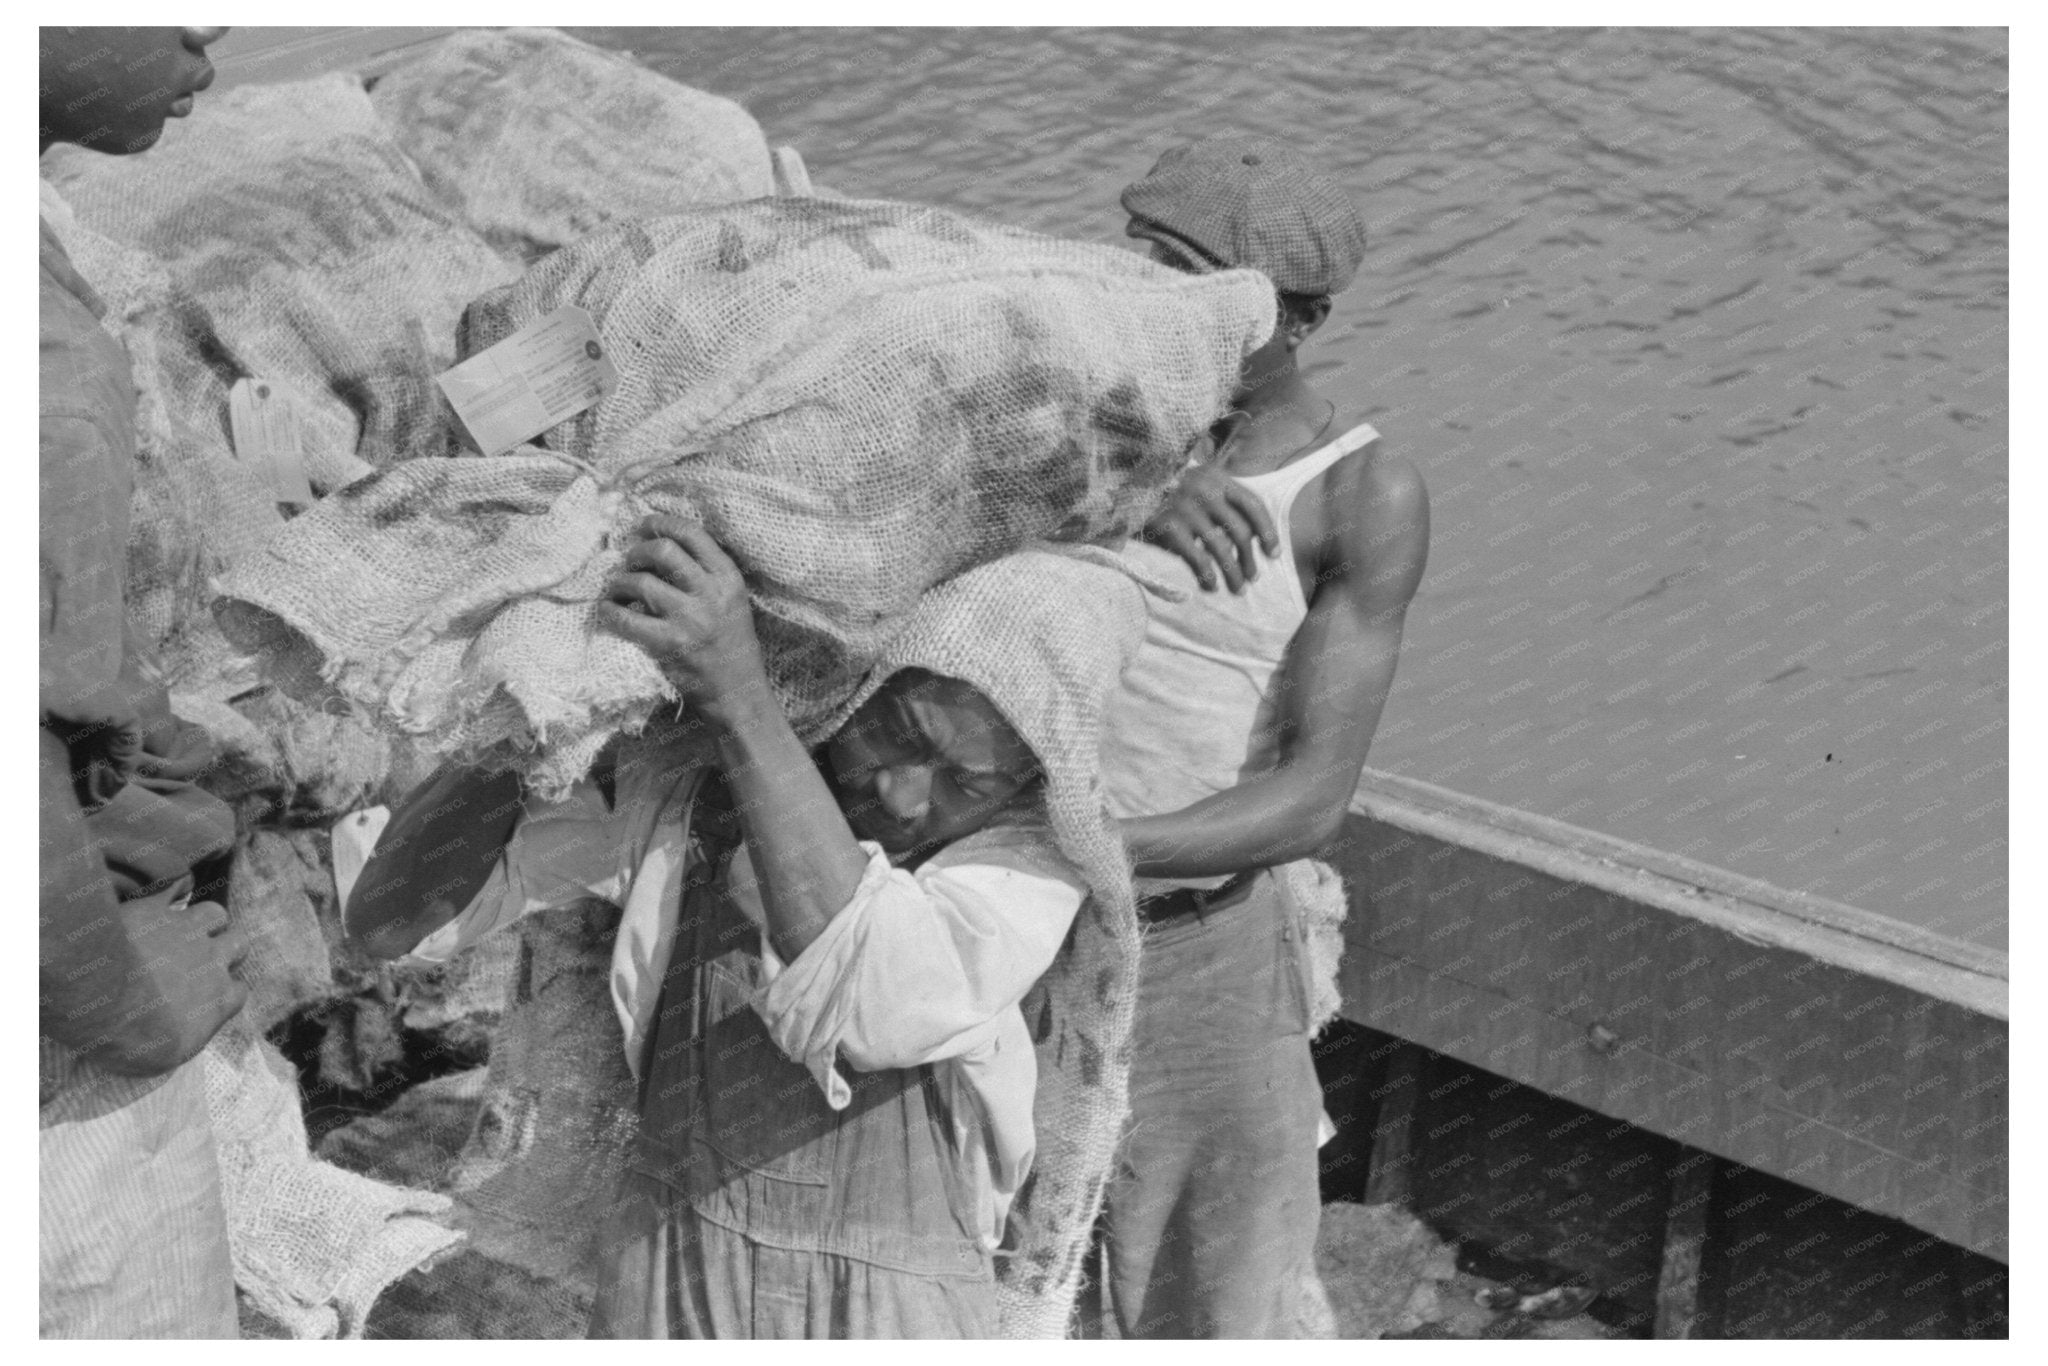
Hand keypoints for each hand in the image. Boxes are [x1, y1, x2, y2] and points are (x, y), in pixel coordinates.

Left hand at [89, 894, 248, 1076]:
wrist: (99, 992)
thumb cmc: (131, 1035)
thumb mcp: (162, 1057)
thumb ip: (185, 1037)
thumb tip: (186, 1031)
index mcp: (219, 999)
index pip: (240, 992)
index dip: (226, 992)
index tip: (210, 998)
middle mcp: (211, 960)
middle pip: (238, 943)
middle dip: (227, 948)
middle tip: (203, 957)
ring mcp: (185, 930)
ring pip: (214, 913)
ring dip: (204, 920)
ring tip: (184, 928)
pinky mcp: (155, 909)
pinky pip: (175, 888)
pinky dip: (173, 891)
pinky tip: (165, 897)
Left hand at [598, 516, 769, 722]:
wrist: (737, 691)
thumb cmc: (730, 643)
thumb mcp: (731, 599)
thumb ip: (705, 572)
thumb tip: (658, 543)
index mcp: (728, 577)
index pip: (691, 533)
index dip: (661, 522)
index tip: (643, 527)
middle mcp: (710, 593)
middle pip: (663, 550)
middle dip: (637, 551)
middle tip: (629, 561)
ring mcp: (688, 619)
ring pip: (640, 581)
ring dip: (619, 581)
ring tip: (617, 588)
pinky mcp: (668, 644)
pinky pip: (626, 618)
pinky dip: (609, 610)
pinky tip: (608, 610)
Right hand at [1139, 460, 1279, 592]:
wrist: (1122, 486)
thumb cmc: (1163, 491)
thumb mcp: (1195, 483)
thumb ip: (1220, 500)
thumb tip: (1249, 538)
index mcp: (1216, 477)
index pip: (1253, 504)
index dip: (1267, 531)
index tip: (1273, 554)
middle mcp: (1205, 490)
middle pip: (1240, 531)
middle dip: (1250, 560)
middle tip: (1253, 578)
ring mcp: (1186, 509)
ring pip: (1222, 549)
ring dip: (1234, 574)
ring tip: (1237, 590)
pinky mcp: (1168, 527)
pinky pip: (1197, 559)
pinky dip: (1208, 576)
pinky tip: (1210, 586)